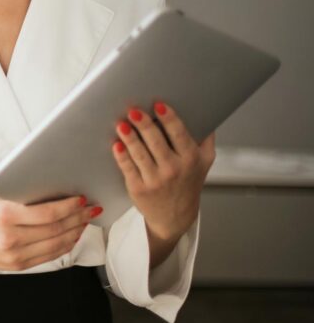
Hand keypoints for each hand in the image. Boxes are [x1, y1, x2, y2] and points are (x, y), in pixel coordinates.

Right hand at [0, 195, 102, 269]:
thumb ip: (25, 199)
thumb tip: (57, 194)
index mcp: (5, 216)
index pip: (46, 213)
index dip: (68, 207)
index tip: (80, 200)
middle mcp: (11, 238)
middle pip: (55, 229)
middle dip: (78, 218)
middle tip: (90, 208)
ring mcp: (16, 255)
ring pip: (57, 244)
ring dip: (76, 231)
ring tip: (85, 220)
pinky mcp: (20, 266)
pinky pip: (50, 255)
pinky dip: (65, 245)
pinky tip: (72, 235)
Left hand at [112, 100, 215, 243]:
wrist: (176, 216)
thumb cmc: (188, 183)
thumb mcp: (204, 162)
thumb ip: (205, 139)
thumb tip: (205, 114)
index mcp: (190, 159)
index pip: (179, 134)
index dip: (169, 119)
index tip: (159, 105)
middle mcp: (174, 170)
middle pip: (156, 142)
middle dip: (144, 124)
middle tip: (134, 111)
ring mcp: (155, 180)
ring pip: (140, 154)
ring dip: (129, 137)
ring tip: (122, 124)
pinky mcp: (138, 188)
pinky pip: (128, 168)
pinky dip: (121, 156)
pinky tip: (116, 144)